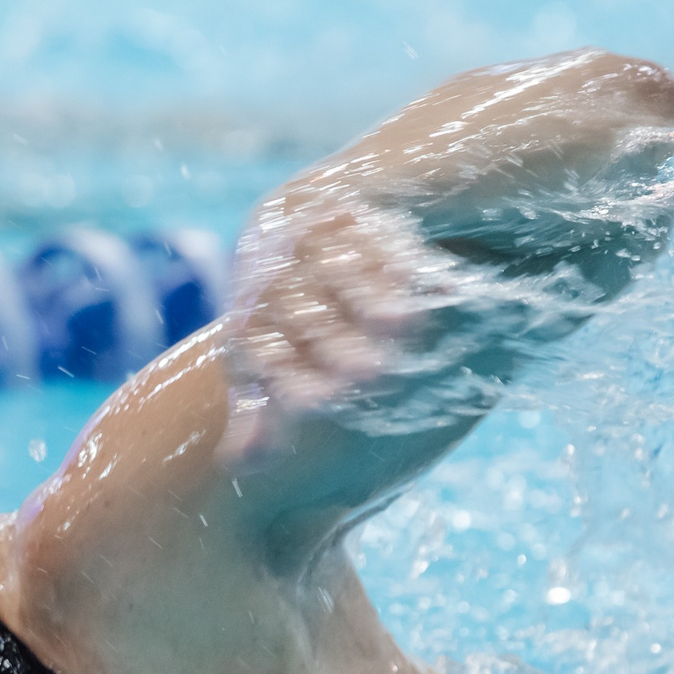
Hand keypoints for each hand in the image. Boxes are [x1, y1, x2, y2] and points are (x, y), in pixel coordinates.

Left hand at [219, 190, 467, 472]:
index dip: (281, 373)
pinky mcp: (347, 203)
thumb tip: (240, 470)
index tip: (315, 405)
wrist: (309, 218)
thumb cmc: (293, 315)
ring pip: (334, 266)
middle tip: (368, 377)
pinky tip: (433, 285)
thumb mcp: (271, 360)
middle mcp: (266, 264)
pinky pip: (372, 233)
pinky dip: (401, 260)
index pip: (252, 341)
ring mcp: (306, 231)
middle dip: (333, 342)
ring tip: (406, 329)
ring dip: (369, 296)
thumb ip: (258, 413)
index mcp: (244, 306)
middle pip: (295, 306)